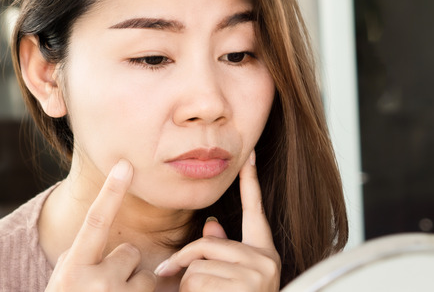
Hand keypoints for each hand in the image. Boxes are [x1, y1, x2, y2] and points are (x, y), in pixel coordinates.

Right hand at [46, 159, 156, 291]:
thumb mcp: (64, 281)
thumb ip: (82, 255)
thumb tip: (101, 225)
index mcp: (73, 270)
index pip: (95, 221)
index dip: (111, 192)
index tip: (124, 165)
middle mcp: (96, 283)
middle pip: (130, 252)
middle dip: (122, 267)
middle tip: (103, 288)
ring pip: (146, 275)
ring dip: (133, 286)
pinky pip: (153, 290)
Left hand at [155, 150, 280, 290]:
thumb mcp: (233, 278)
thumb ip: (223, 251)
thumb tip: (211, 224)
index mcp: (263, 253)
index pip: (255, 210)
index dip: (251, 182)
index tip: (249, 155)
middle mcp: (266, 260)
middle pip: (207, 244)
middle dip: (183, 263)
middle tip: (167, 275)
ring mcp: (258, 274)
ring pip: (197, 266)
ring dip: (186, 286)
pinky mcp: (248, 285)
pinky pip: (197, 280)